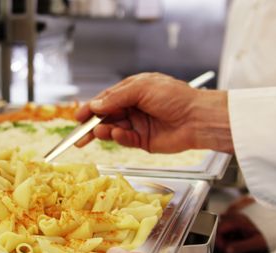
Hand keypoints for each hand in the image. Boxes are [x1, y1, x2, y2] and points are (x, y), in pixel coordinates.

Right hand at [74, 73, 233, 153]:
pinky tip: (118, 135)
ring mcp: (138, 125)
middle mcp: (133, 108)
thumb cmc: (175, 97)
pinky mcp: (143, 141)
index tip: (78, 117)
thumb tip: (96, 105)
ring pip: (113, 129)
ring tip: (99, 132)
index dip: (91, 108)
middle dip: (92, 125)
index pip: (106, 100)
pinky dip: (119, 138)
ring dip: (104, 131)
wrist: (197, 118)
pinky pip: (125, 140)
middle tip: (79, 134)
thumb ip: (116, 98)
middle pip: (106, 117)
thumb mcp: (141, 89)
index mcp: (133, 91)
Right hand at [216, 196, 268, 252]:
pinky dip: (236, 219)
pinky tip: (245, 226)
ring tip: (239, 237)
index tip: (224, 248)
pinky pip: (236, 209)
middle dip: (223, 234)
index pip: (218, 228)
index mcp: (237, 219)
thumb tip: (227, 251)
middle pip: (222, 221)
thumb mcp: (258, 242)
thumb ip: (240, 247)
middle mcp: (237, 208)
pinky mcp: (248, 200)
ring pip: (228, 215)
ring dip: (230, 227)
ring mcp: (242, 203)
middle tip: (230, 245)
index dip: (219, 240)